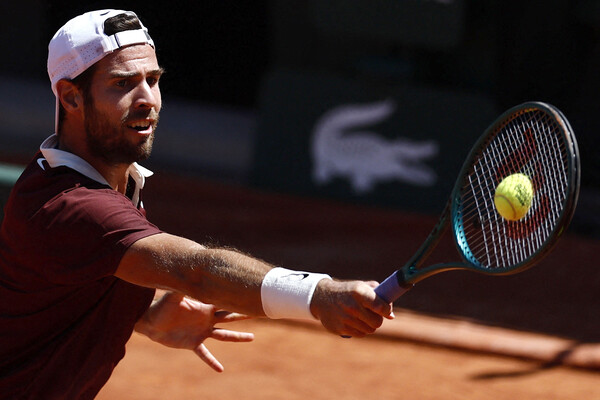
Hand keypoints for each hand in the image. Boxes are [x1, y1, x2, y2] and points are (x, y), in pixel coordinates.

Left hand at [135, 291, 253, 371]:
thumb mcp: (173, 295)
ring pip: (224, 335)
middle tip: (261, 311)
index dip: (237, 298)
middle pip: (230, 316)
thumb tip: (188, 273)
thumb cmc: (161, 306)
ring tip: (252, 337)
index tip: (251, 294)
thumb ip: (182, 287)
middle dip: (244, 314)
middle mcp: (207, 319)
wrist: (150, 321)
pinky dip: (211, 362)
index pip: (224, 301)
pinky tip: (220, 369)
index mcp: (205, 306)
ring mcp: (202, 332)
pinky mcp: (193, 343)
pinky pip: (205, 354)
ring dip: (238, 337)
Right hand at [309, 279, 393, 337]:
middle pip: (377, 322)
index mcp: (359, 292)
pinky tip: (355, 321)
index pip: (381, 306)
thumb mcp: (361, 286)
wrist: (322, 297)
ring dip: (369, 325)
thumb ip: (380, 296)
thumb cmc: (348, 291)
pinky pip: (360, 334)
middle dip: (377, 318)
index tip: (386, 310)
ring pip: (370, 330)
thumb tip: (391, 316)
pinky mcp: (341, 329)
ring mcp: (346, 319)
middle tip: (372, 314)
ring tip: (362, 317)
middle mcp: (352, 306)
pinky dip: (361, 330)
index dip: (386, 310)